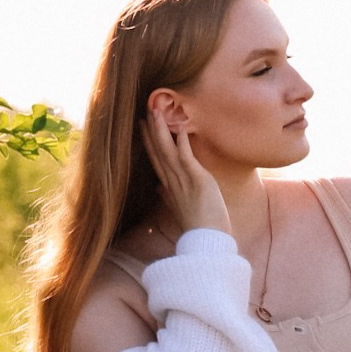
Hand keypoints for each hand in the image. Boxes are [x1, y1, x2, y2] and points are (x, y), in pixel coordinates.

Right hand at [142, 96, 230, 240]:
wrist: (208, 242)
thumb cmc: (199, 227)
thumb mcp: (180, 208)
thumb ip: (168, 196)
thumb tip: (159, 189)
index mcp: (169, 186)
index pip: (156, 159)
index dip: (148, 140)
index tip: (142, 124)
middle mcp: (173, 181)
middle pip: (158, 151)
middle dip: (151, 129)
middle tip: (146, 108)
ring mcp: (184, 181)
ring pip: (168, 151)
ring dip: (161, 130)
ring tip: (156, 110)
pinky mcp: (198, 181)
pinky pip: (186, 159)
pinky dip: (182, 144)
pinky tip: (180, 129)